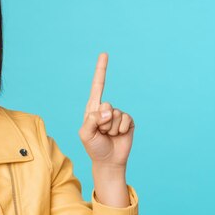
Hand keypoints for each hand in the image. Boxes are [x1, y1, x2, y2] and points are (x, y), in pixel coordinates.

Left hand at [78, 52, 134, 167]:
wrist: (108, 160)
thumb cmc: (94, 147)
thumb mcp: (85, 134)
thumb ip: (92, 120)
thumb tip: (107, 110)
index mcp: (92, 108)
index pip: (97, 85)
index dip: (101, 70)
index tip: (104, 54)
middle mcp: (105, 109)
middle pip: (106, 105)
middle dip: (102, 122)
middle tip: (101, 132)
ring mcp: (117, 115)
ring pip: (116, 115)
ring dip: (111, 129)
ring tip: (108, 135)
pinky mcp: (128, 122)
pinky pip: (126, 120)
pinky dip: (121, 130)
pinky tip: (119, 135)